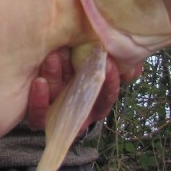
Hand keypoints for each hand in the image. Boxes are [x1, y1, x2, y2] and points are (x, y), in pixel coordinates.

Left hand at [26, 49, 141, 132]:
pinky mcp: (37, 116)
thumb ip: (116, 63)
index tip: (108, 63)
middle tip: (79, 53)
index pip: (107, 95)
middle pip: (83, 98)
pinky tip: (39, 81)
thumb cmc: (74, 68)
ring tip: (53, 58)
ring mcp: (56, 114)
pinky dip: (39, 99)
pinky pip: (37, 114)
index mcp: (95, 100)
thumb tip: (133, 68)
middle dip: (83, 76)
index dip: (110, 82)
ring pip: (58, 101)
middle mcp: (78, 110)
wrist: (40, 71)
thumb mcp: (94, 63)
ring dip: (56, 78)